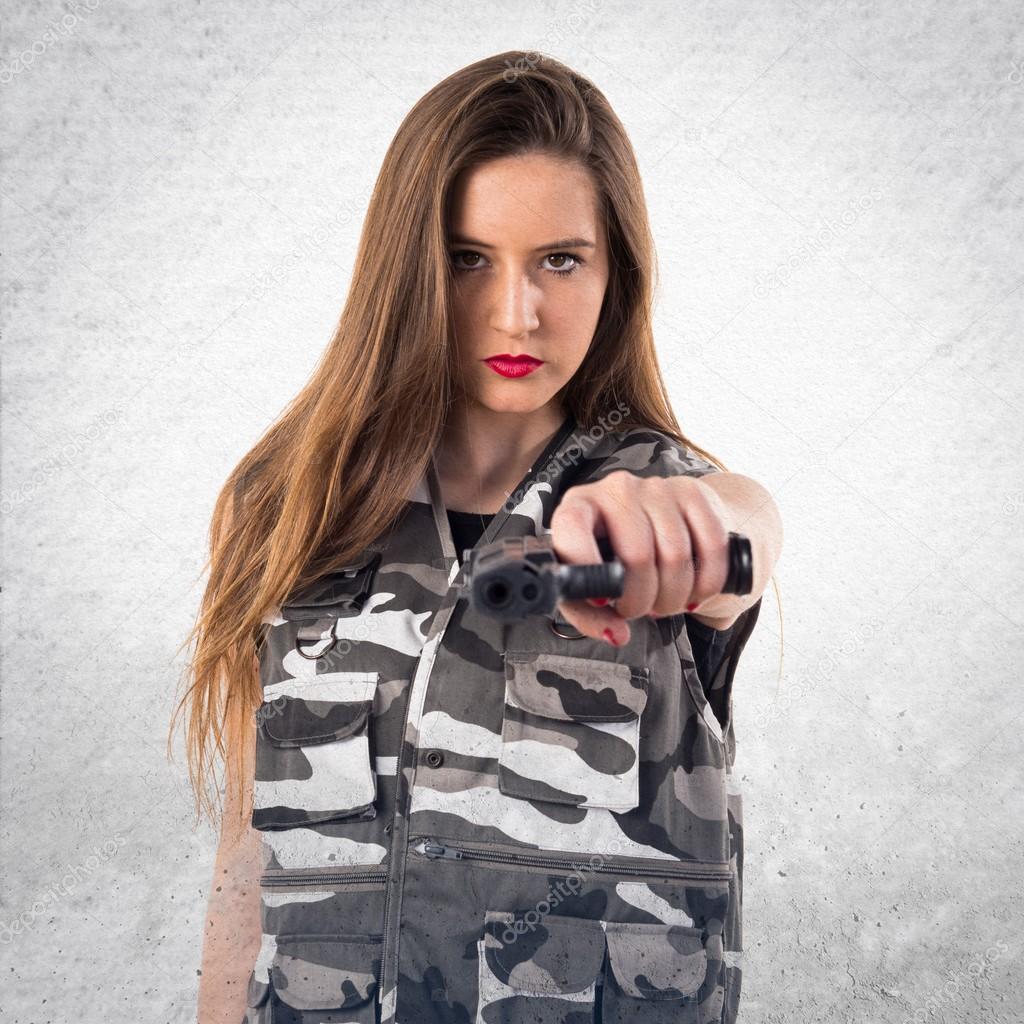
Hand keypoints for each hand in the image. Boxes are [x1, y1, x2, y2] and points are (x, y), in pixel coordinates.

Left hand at [550, 471, 731, 646]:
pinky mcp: (692, 493)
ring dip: (674, 597)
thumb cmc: (616, 555)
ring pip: (676, 556)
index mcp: (578, 506)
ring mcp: (656, 488)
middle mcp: (616, 490)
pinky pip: (711, 547)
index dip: (587, 564)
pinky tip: (694, 590)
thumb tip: (615, 633)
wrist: (661, 522)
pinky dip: (707, 583)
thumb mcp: (591, 584)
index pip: (572, 526)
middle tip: (640, 609)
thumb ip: (591, 616)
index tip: (602, 597)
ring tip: (665, 602)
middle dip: (642, 600)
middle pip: (637, 555)